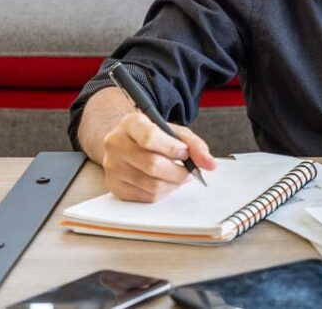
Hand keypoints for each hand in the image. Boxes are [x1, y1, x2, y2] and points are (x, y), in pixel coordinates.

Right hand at [102, 112, 216, 202]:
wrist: (127, 144)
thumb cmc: (152, 136)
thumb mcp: (173, 132)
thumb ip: (194, 145)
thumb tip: (210, 164)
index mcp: (130, 123)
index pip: (150, 138)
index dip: (172, 148)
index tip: (184, 152)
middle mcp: (116, 144)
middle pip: (152, 165)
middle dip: (178, 171)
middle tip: (189, 171)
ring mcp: (112, 167)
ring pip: (151, 184)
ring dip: (173, 184)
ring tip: (179, 176)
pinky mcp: (115, 187)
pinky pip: (146, 197)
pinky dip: (163, 193)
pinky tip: (165, 182)